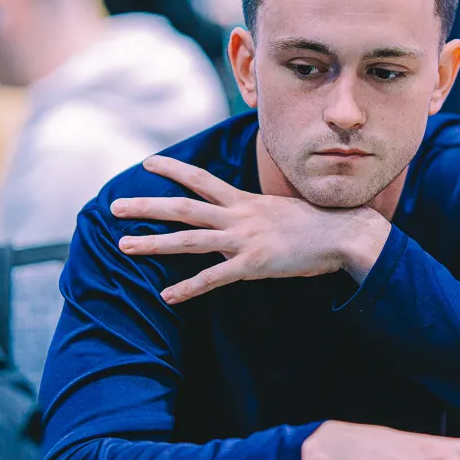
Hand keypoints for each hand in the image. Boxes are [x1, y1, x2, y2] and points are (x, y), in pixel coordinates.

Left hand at [111, 156, 390, 303]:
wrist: (344, 234)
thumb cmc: (315, 225)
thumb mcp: (278, 211)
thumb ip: (254, 215)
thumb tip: (240, 221)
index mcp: (244, 201)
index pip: (201, 179)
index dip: (173, 170)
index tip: (148, 164)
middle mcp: (239, 216)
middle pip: (183, 208)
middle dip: (147, 207)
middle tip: (115, 207)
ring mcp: (245, 240)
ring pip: (190, 240)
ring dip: (154, 243)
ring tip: (124, 245)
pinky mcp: (254, 265)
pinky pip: (214, 279)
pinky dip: (188, 288)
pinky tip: (166, 295)